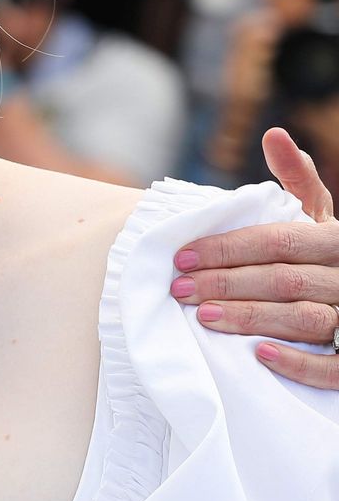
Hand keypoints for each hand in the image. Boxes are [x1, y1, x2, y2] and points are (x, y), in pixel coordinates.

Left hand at [175, 127, 338, 387]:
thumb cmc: (330, 258)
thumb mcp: (320, 218)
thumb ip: (298, 181)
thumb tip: (274, 134)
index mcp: (336, 240)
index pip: (277, 241)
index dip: (227, 249)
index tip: (181, 256)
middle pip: (283, 279)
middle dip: (226, 284)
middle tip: (178, 289)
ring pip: (304, 319)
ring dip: (251, 318)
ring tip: (203, 318)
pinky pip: (333, 367)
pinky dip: (298, 361)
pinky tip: (259, 355)